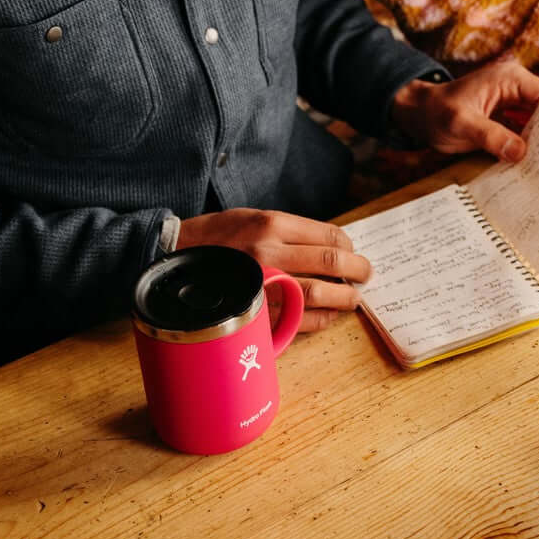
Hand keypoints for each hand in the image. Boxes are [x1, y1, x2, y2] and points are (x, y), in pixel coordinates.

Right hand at [176, 208, 370, 332]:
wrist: (172, 260)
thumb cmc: (216, 238)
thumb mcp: (253, 217)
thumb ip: (290, 230)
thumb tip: (331, 245)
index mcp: (272, 224)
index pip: (330, 235)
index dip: (350, 247)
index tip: (354, 254)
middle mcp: (270, 253)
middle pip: (332, 264)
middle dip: (358, 271)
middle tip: (365, 276)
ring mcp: (262, 285)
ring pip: (320, 294)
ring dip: (345, 298)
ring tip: (352, 298)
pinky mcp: (255, 312)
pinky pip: (300, 320)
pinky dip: (322, 320)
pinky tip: (328, 316)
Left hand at [388, 60, 538, 161]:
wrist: (417, 115)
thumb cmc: (436, 112)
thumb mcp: (462, 123)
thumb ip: (491, 136)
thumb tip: (521, 152)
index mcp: (510, 80)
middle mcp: (516, 89)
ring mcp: (512, 106)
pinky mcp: (506, 121)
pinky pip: (526, 134)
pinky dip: (532, 149)